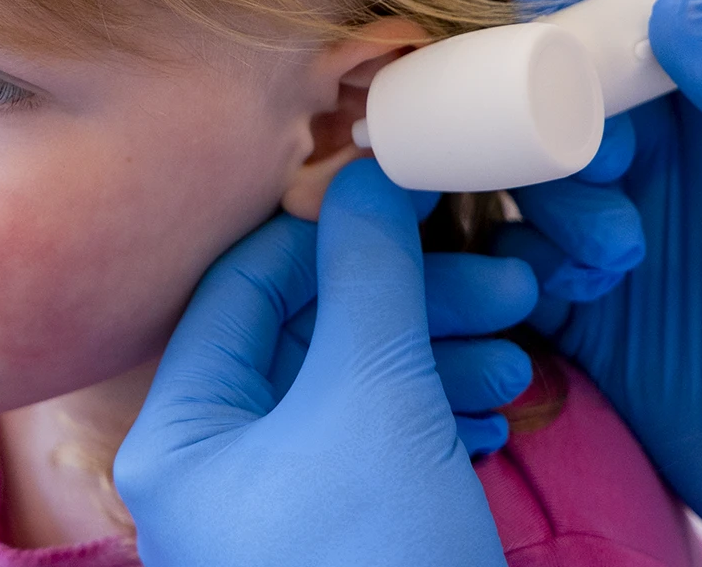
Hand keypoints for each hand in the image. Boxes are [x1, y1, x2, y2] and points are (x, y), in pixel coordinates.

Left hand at [115, 159, 524, 566]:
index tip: (415, 204)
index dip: (332, 232)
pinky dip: (437, 423)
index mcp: (183, 434)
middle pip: (310, 338)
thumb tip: (370, 174)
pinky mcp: (342, 545)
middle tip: (507, 285)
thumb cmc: (378, 558)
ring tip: (517, 354)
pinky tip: (493, 417)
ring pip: (357, 395)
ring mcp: (279, 515)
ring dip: (439, 360)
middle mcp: (216, 472)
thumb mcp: (374, 398)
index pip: (244, 286)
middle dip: (412, 304)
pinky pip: (380, 455)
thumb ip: (370, 276)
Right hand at [499, 0, 701, 565]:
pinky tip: (575, 302)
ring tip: (613, 262)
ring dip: (547, 205)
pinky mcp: (588, 321)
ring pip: (528, 181)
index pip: (645, 22)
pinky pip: (513, 266)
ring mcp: (624, 243)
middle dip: (553, 117)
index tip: (544, 19)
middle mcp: (674, 171)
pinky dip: (521, 270)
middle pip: (564, 96)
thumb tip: (676, 9)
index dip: (586, 5)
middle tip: (603, 169)